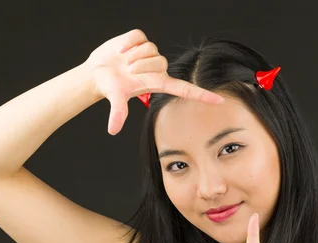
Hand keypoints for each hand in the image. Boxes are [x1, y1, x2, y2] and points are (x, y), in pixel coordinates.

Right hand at [84, 28, 224, 135]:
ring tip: (124, 62)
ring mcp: (150, 53)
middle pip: (160, 61)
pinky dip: (127, 43)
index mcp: (158, 84)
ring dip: (133, 55)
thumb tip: (112, 130)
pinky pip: (138, 37)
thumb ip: (117, 113)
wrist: (98, 72)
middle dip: (141, 65)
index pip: (185, 90)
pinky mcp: (141, 39)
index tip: (219, 101)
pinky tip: (121, 51)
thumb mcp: (115, 98)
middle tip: (128, 71)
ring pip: (149, 48)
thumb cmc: (110, 86)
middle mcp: (158, 69)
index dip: (202, 95)